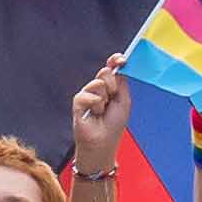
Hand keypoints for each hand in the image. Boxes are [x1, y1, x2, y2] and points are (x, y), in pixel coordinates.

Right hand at [71, 57, 131, 171]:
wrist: (103, 142)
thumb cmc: (114, 124)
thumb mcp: (124, 101)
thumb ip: (121, 83)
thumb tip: (118, 68)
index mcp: (110, 87)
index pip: (111, 68)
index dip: (115, 61)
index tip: (122, 59)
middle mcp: (98, 89)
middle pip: (104, 72)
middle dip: (112, 84)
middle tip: (112, 98)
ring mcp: (87, 95)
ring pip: (96, 83)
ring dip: (103, 98)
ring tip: (102, 111)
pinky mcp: (77, 103)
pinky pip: (85, 95)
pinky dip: (94, 104)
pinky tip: (94, 113)